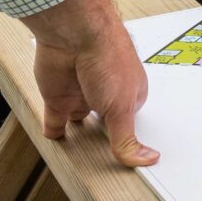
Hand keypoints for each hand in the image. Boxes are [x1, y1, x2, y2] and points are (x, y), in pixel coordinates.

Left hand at [23, 0, 157, 167]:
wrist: (74, 35)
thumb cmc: (108, 59)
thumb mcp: (122, 108)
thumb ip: (126, 139)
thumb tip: (147, 160)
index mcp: (129, 96)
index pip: (129, 126)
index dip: (127, 142)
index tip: (126, 162)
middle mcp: (106, 96)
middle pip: (105, 126)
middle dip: (103, 140)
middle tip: (103, 165)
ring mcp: (81, 97)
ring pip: (81, 124)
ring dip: (80, 137)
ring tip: (80, 161)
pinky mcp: (57, 98)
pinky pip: (54, 123)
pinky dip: (54, 134)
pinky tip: (56, 143)